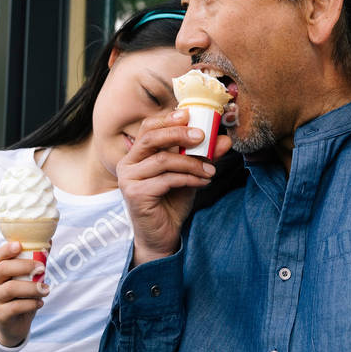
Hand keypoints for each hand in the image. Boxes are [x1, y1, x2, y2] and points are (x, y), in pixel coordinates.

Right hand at [0, 241, 49, 347]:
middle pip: (3, 268)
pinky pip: (15, 307)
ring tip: (46, 290)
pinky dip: (30, 304)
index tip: (20, 245)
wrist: (15, 324)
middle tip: (43, 268)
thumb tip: (49, 242)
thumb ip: (37, 262)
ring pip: (10, 288)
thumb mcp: (30, 279)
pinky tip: (40, 303)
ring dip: (32, 287)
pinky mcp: (0, 314)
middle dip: (24, 266)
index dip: (6, 249)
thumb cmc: (23, 297)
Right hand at [116, 109, 231, 264]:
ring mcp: (129, 180)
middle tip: (204, 136)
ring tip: (211, 170)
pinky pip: (167, 179)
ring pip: (163, 160)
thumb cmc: (171, 204)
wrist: (161, 237)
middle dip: (179, 133)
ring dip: (192, 163)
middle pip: (151, 138)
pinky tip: (203, 182)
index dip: (169, 119)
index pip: (149, 128)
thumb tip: (223, 140)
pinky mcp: (136, 194)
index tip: (191, 114)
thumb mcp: (189, 175)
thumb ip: (202, 157)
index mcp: (136, 155)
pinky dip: (189, 178)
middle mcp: (127, 164)